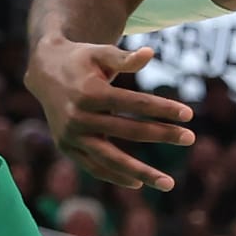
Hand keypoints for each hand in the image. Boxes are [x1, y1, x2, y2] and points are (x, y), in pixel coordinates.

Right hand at [25, 37, 194, 192]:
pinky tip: (139, 183)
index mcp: (90, 92)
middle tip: (190, 137)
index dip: (162, 109)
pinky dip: (115, 176)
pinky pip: (94, 167)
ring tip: (169, 183)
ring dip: (141, 172)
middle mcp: (79, 117)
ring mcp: (71, 136)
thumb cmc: (81, 59)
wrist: (44, 72)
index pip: (134, 104)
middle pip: (128, 131)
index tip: (189, 115)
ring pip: (111, 159)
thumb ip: (125, 57)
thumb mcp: (100, 52)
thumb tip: (151, 53)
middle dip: (162, 134)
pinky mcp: (67, 148)